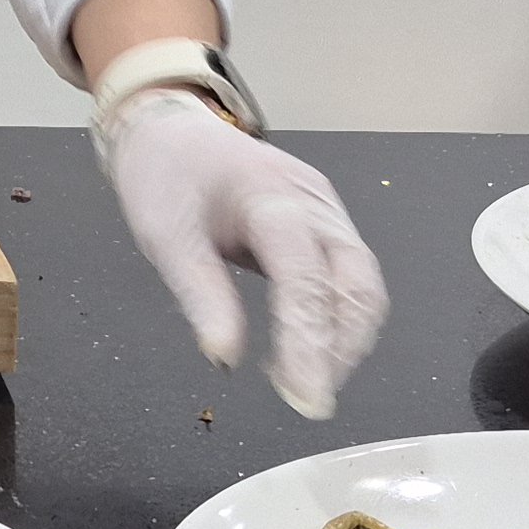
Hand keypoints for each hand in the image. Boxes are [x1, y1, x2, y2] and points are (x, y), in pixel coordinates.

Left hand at [98, 91, 387, 418]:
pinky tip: (314, 350)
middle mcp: (312, 202)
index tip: (305, 396)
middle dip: (342, 347)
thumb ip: (200, 295)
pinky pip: (350, 276)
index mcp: (270, 196)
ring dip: (347, 339)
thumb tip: (225, 358)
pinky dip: (340, 318)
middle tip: (310, 398)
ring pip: (362, 283)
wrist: (170, 130)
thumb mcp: (166, 236)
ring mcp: (326, 211)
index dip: (310, 340)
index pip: (305, 276)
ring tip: (310, 382)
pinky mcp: (326, 223)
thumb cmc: (166, 176)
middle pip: (355, 282)